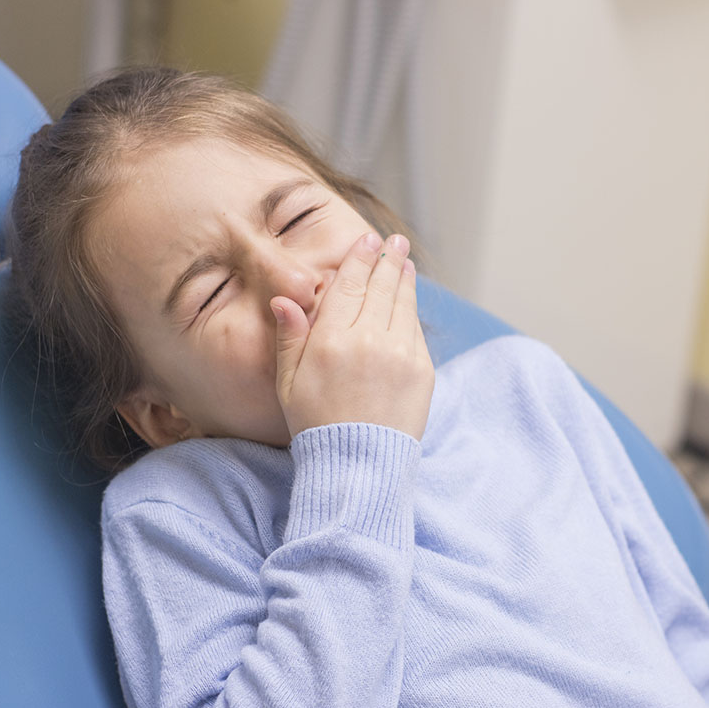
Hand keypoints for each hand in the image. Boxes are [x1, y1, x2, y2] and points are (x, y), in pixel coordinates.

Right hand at [270, 232, 434, 441]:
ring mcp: (401, 353)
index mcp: (332, 340)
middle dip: (388, 259)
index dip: (358, 259)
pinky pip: (416, 329)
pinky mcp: (422, 369)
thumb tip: (285, 298)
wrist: (359, 467)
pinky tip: (410, 298)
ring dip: (404, 278)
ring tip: (405, 261)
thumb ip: (290, 337)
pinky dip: (412, 308)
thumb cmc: (317, 425)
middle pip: (381, 286)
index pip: (348, 285)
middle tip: (394, 242)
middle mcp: (369, 340)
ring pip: (403, 303)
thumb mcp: (289, 383)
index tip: (366, 240)